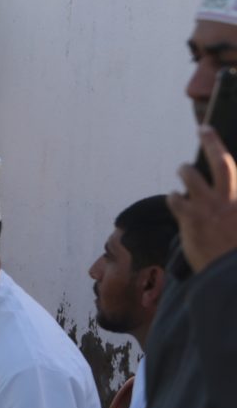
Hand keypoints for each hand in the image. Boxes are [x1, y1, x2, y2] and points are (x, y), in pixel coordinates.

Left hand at [170, 126, 236, 273]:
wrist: (230, 276)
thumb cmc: (236, 252)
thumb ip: (233, 205)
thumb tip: (229, 199)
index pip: (233, 170)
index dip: (225, 151)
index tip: (220, 136)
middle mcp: (230, 200)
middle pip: (221, 163)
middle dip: (212, 142)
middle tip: (205, 131)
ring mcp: (210, 207)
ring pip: (191, 175)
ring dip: (186, 170)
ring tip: (185, 170)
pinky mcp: (190, 219)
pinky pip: (176, 198)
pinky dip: (175, 197)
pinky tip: (177, 199)